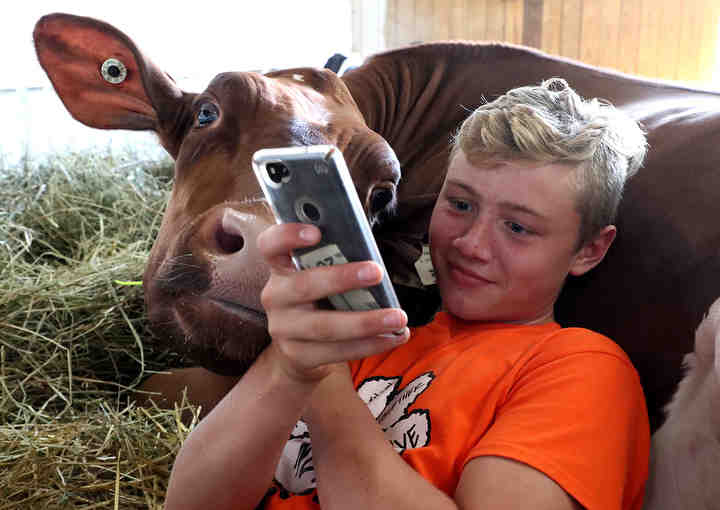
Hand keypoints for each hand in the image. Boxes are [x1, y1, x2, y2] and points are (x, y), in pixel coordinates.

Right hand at [257, 223, 409, 383]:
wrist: (298, 347)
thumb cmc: (318, 298)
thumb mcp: (318, 275)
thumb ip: (334, 261)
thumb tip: (373, 256)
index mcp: (280, 267)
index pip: (270, 245)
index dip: (288, 236)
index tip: (316, 232)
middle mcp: (276, 296)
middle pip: (304, 286)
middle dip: (342, 278)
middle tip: (377, 272)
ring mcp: (283, 328)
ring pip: (324, 326)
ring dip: (366, 322)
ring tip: (398, 317)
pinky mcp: (297, 355)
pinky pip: (336, 351)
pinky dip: (369, 345)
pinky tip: (393, 337)